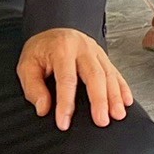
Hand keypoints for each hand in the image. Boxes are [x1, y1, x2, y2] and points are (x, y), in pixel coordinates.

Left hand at [16, 28, 132, 129]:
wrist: (53, 29)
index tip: (64, 123)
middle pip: (94, 75)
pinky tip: (126, 101)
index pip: (66, 79)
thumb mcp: (27, 65)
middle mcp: (82, 48)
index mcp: (62, 49)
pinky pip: (115, 72)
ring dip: (115, 96)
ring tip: (117, 115)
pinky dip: (122, 87)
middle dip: (99, 99)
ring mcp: (96, 51)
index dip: (66, 103)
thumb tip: (44, 108)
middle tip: (102, 121)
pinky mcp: (104, 56)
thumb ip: (33, 87)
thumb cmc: (41, 51)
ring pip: (109, 74)